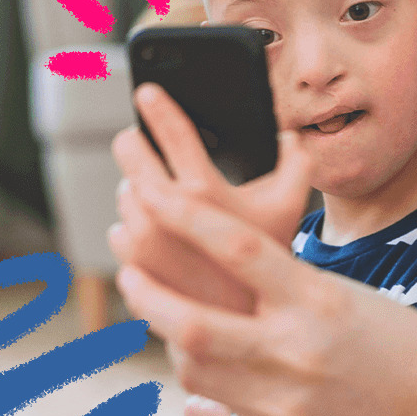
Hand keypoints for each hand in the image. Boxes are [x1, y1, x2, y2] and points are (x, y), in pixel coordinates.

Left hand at [111, 84, 312, 312]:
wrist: (247, 325)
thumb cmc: (270, 262)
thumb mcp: (290, 208)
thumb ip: (296, 162)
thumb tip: (288, 132)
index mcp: (203, 191)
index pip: (172, 132)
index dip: (158, 105)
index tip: (146, 90)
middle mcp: (165, 215)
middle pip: (131, 155)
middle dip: (134, 142)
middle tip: (138, 140)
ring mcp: (143, 244)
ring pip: (124, 195)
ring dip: (138, 191)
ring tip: (163, 201)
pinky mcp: (132, 268)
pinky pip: (120, 232)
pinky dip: (135, 228)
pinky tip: (159, 236)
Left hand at [115, 170, 416, 415]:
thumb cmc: (397, 342)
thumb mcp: (346, 293)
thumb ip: (288, 279)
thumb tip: (230, 252)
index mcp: (317, 298)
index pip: (239, 248)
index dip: (186, 218)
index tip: (151, 194)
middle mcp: (295, 348)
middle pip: (196, 321)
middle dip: (150, 295)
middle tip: (125, 269)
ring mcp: (283, 395)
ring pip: (195, 364)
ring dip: (164, 332)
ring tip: (148, 302)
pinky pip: (217, 396)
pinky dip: (195, 366)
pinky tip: (189, 348)